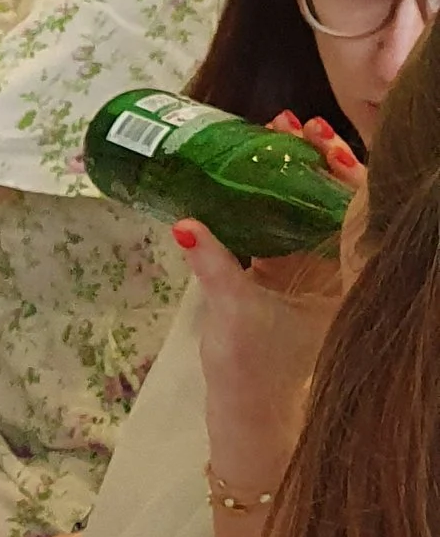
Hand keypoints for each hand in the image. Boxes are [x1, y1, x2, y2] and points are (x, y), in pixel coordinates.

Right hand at [180, 131, 358, 494]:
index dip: (335, 167)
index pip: (349, 205)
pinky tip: (252, 175)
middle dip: (309, 158)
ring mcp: (313, 272)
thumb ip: (211, 265)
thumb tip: (186, 225)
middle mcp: (335, 269)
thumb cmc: (253, 367)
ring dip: (288, 174)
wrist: (250, 412)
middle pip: (330, 199)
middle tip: (287, 124)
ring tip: (271, 135)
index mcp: (342, 275)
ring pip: (308, 210)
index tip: (315, 137)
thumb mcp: (231, 310)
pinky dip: (272, 200)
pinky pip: (286, 227)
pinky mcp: (289, 279)